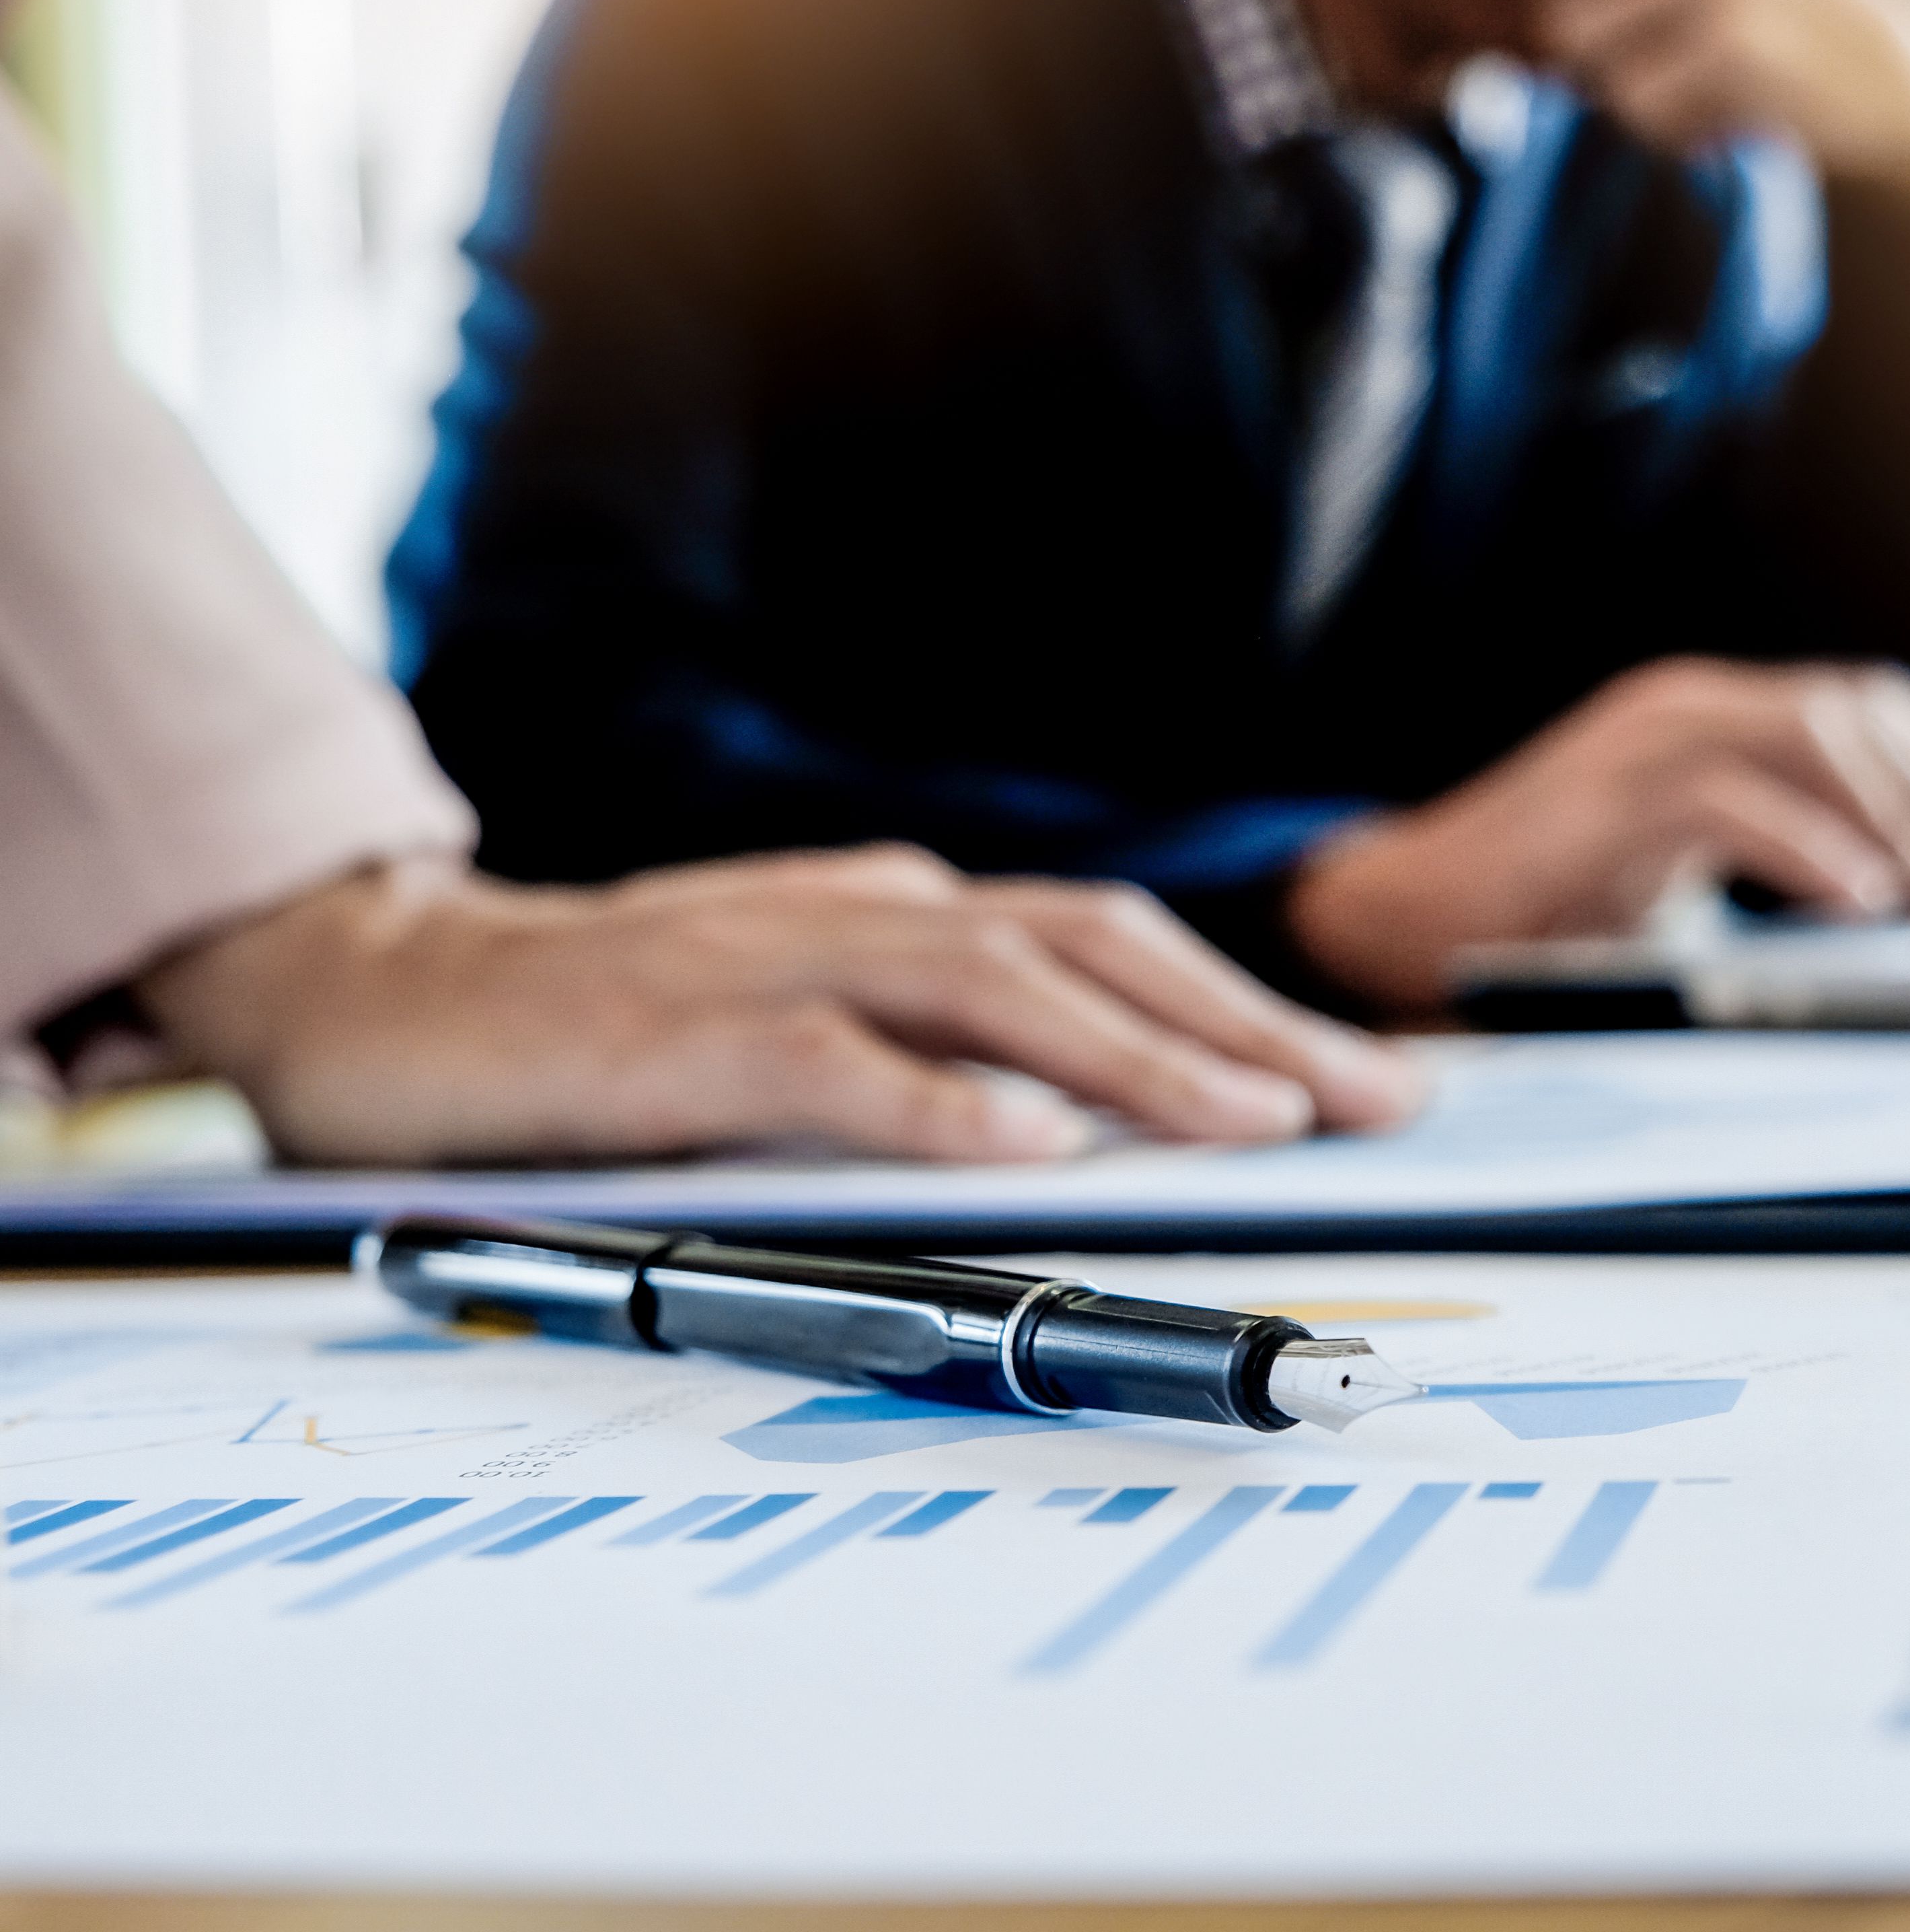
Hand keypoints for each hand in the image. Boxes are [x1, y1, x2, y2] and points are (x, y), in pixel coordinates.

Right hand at [136, 847, 1429, 1165]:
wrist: (393, 991)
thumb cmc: (621, 1023)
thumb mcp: (809, 1015)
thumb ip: (936, 1043)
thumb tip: (1100, 1111)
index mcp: (902, 911)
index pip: (1110, 944)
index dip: (1248, 1005)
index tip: (1366, 1079)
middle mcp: (861, 912)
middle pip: (1088, 948)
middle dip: (1243, 1025)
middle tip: (1369, 1100)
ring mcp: (770, 962)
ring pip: (988, 989)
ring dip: (1132, 1057)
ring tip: (1253, 1119)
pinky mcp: (677, 1035)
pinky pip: (828, 1062)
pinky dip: (938, 1101)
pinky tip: (1031, 1145)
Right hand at [1286, 657, 1909, 1010]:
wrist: (1403, 915)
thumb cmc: (1550, 910)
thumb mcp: (1691, 877)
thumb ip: (1783, 868)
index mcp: (1712, 715)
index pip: (1869, 704)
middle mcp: (1686, 705)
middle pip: (1858, 719)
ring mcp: (1641, 743)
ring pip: (1811, 742)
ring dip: (1903, 827)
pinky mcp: (1602, 802)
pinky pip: (1727, 805)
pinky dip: (1808, 849)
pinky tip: (1864, 902)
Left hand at [1387, 0, 1909, 203]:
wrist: (1904, 83)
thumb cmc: (1789, 27)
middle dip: (1555, 23)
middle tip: (1626, 52)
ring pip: (1579, 36)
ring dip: (1612, 77)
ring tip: (1684, 80)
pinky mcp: (1728, 41)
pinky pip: (1629, 93)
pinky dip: (1656, 117)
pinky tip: (1710, 112)